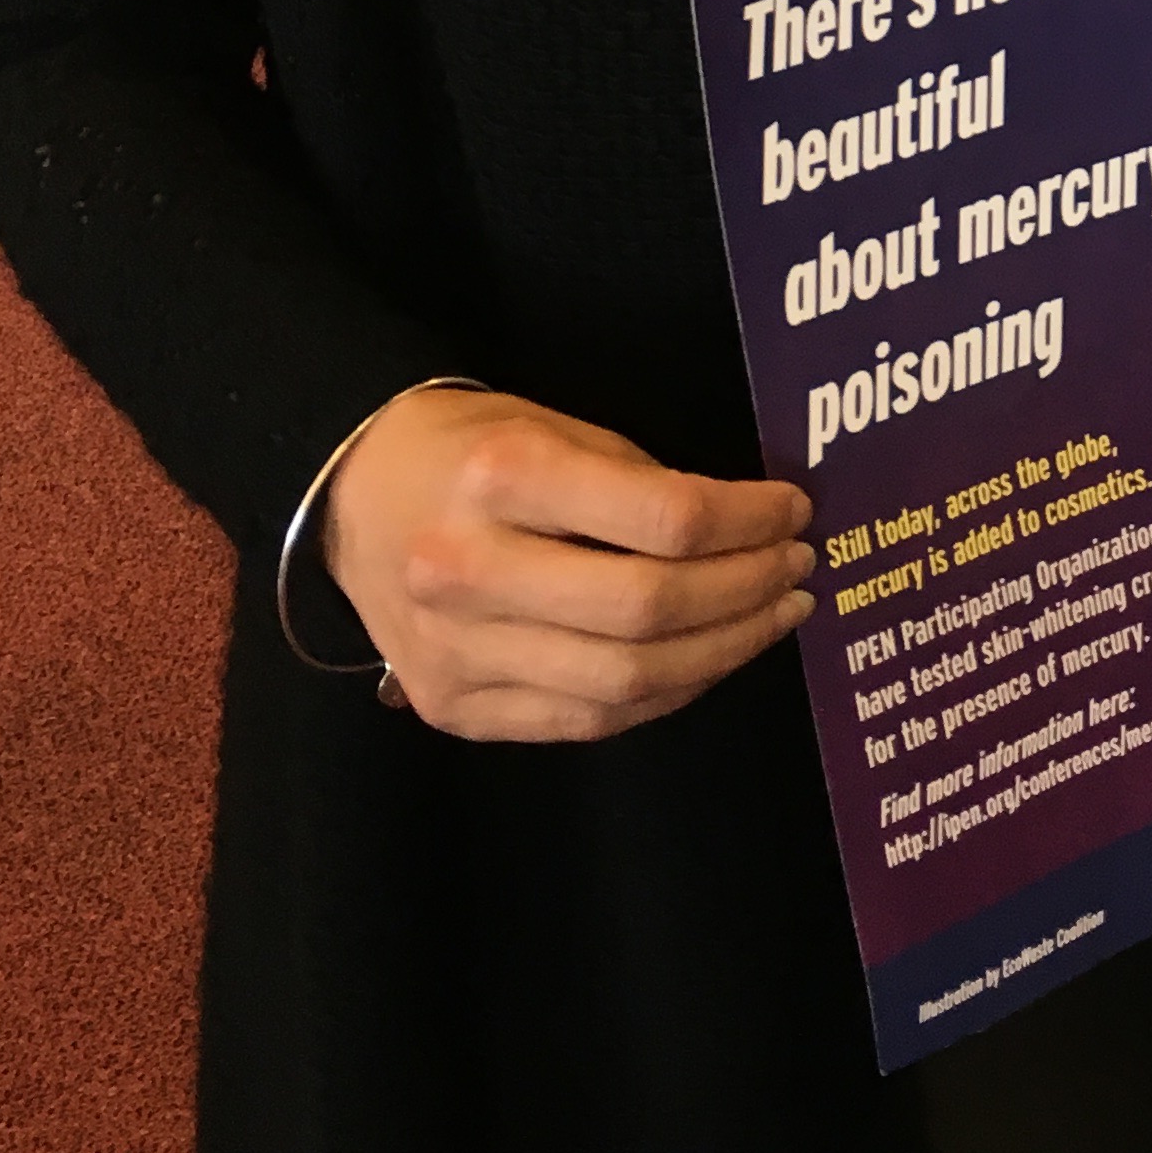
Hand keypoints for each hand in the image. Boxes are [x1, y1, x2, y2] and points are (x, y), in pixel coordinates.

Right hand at [323, 383, 813, 739]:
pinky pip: (585, 721)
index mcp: (504, 478)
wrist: (354, 495)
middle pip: (647, 610)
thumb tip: (759, 532)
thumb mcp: (561, 430)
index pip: (664, 517)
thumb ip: (647, 486)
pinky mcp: (451, 708)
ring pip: (624, 683)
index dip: (749, 522)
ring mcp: (454, 652)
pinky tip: (705, 660)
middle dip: (747, 594)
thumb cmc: (475, 452)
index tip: (795, 512)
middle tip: (797, 570)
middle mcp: (469, 570)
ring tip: (771, 617)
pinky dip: (663, 696)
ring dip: (721, 654)